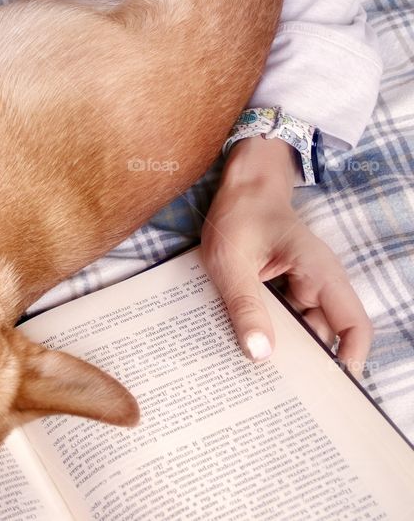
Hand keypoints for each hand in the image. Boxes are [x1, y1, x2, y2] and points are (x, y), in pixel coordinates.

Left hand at [201, 136, 371, 376]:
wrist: (239, 189)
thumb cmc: (239, 216)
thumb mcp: (231, 262)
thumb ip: (244, 305)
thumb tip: (259, 354)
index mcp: (320, 274)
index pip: (353, 326)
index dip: (348, 360)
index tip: (328, 388)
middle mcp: (318, 283)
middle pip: (323, 335)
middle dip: (305, 364)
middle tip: (279, 396)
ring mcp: (302, 286)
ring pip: (300, 330)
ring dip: (281, 348)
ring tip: (256, 379)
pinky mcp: (284, 288)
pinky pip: (283, 318)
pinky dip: (267, 332)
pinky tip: (245, 348)